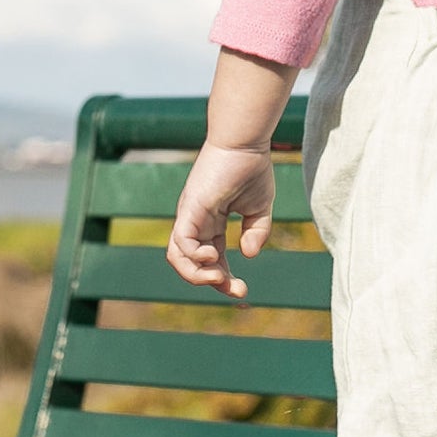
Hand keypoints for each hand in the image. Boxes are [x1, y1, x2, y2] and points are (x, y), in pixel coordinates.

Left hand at [165, 140, 275, 301]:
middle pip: (189, 264)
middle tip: (236, 291)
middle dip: (211, 283)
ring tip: (217, 277)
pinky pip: (181, 241)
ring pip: (177, 257)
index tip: (242, 294)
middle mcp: (195, 221)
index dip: (223, 280)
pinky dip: (194, 256)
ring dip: (196, 275)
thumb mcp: (259, 208)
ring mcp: (190, 215)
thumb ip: (256, 232)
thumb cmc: (251, 167)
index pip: (209, 260)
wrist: (245, 142)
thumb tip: (249, 256)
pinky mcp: (190, 208)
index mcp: (210, 222)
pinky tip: (215, 256)